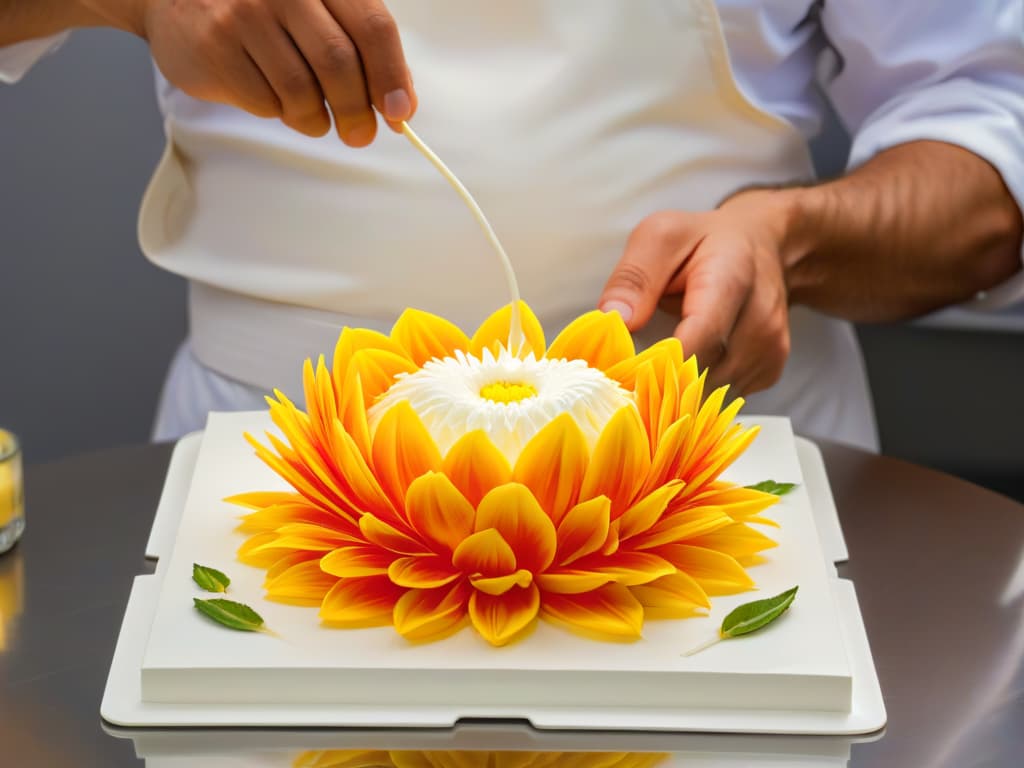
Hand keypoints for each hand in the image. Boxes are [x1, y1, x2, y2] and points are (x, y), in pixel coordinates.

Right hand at [101, 0, 415, 145]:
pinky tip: (274, 99)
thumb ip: (360, 45)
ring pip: (302, 91)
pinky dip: (280, 114)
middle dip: (357, 110)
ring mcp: (245, 14)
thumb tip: (401, 102)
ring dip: (316, 118)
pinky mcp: (216, 47)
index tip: (401, 114)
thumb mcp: (316, 9)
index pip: (372, 27)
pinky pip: (266, 102)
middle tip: (360, 134)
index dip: (392, 77)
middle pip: (339, 63)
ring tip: (314, 118)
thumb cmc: (261, 8)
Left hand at [598, 190, 802, 394]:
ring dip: (676, 392)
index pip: (700, 337)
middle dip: (659, 381)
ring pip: (712, 394)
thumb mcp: (659, 236)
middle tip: (623, 378)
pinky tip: (680, 371)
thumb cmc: (701, 242)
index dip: (659, 363)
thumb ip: (636, 276)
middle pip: (703, 373)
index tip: (621, 377)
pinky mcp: (769, 371)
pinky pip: (723, 398)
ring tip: (651, 370)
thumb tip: (613, 318)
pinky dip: (696, 394)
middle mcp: (761, 319)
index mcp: (732, 278)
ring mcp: (770, 349)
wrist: (759, 246)